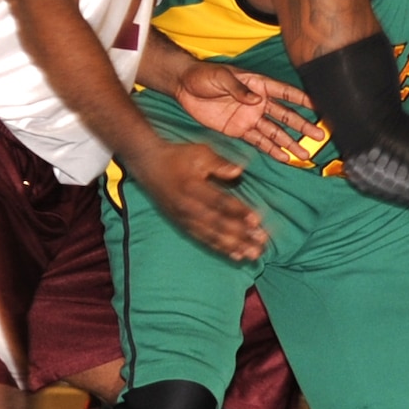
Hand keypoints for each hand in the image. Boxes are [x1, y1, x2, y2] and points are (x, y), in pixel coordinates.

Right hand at [127, 139, 269, 261]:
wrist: (147, 165)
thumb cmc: (176, 157)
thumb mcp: (198, 153)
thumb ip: (219, 163)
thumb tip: (239, 171)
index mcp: (191, 187)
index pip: (218, 202)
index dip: (237, 211)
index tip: (256, 220)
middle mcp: (187, 207)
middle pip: (217, 224)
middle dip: (241, 235)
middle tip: (261, 243)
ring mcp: (183, 218)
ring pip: (211, 236)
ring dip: (233, 246)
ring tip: (253, 254)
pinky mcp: (181, 225)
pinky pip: (202, 239)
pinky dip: (219, 248)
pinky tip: (235, 255)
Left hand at [173, 64, 326, 164]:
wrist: (183, 87)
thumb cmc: (203, 76)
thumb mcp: (220, 77)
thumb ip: (239, 89)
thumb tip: (256, 100)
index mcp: (258, 85)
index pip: (284, 93)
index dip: (302, 99)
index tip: (319, 107)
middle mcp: (258, 102)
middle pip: (285, 115)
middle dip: (302, 125)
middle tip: (319, 135)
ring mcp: (249, 117)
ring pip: (274, 131)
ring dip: (290, 142)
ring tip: (305, 153)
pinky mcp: (238, 130)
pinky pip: (258, 141)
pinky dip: (271, 150)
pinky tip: (284, 157)